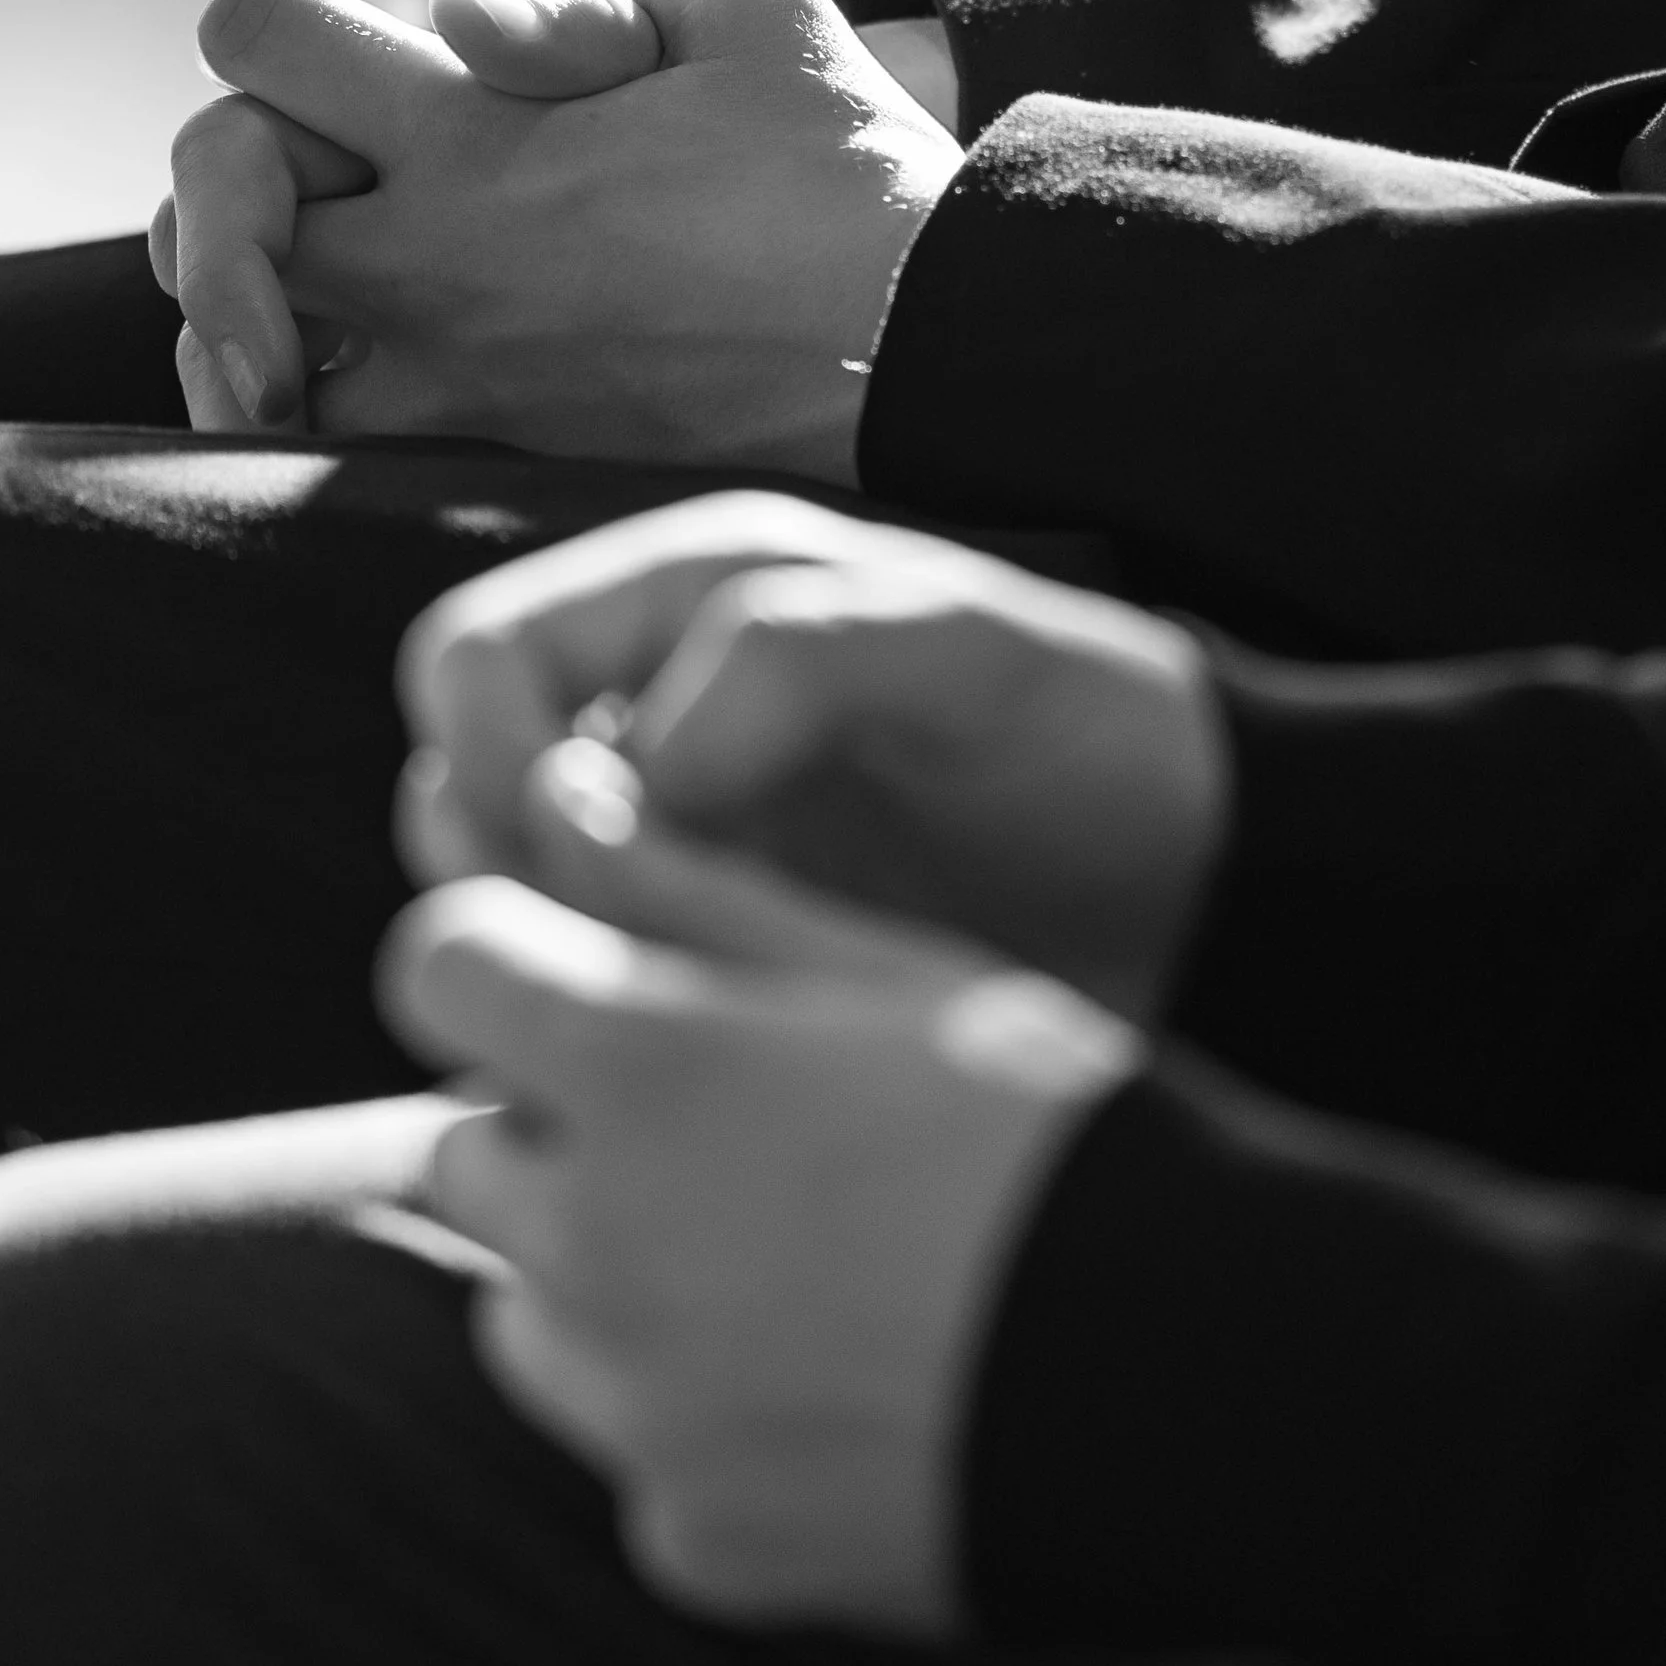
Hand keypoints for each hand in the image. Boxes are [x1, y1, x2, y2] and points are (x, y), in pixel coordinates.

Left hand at [154, 0, 962, 474]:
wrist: (932, 350)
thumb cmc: (850, 171)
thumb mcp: (754, 4)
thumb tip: (465, 11)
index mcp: (477, 128)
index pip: (248, 38)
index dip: (277, 26)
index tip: (354, 58)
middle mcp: (434, 260)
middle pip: (203, 199)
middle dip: (243, 173)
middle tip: (333, 172)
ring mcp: (455, 372)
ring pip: (233, 352)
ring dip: (252, 305)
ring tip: (327, 279)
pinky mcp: (496, 451)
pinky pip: (327, 444)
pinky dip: (311, 404)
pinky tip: (363, 370)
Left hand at [384, 860, 1139, 1633]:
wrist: (1189, 1369)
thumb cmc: (1043, 1119)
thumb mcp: (880, 966)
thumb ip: (691, 888)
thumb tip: (560, 802)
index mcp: (644, 1066)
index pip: (441, 964)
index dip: (506, 951)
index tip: (589, 967)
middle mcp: (596, 1239)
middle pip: (467, 1144)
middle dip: (556, 1119)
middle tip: (720, 1119)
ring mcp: (633, 1407)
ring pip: (525, 1306)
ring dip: (600, 1264)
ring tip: (781, 1250)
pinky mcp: (685, 1528)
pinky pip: (633, 1443)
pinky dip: (690, 1405)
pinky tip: (830, 1374)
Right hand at [398, 493, 1229, 1019]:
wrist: (1206, 877)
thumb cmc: (1097, 733)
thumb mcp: (962, 651)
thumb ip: (788, 661)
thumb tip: (625, 773)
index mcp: (688, 605)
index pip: (474, 660)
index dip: (488, 748)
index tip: (580, 840)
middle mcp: (658, 717)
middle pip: (459, 791)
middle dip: (506, 872)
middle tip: (637, 940)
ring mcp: (683, 847)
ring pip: (512, 909)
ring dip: (557, 959)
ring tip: (687, 999)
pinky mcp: (716, 958)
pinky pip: (595, 996)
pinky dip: (612, 1029)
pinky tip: (707, 1059)